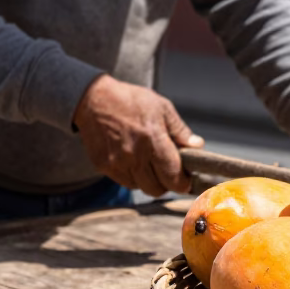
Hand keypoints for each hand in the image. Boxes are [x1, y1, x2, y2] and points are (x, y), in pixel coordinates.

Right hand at [73, 75, 204, 196]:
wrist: (93, 100)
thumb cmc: (130, 101)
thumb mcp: (161, 107)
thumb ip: (180, 130)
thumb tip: (197, 146)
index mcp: (152, 138)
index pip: (172, 176)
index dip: (182, 183)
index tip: (186, 181)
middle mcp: (134, 155)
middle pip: (156, 189)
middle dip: (166, 184)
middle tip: (168, 173)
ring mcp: (117, 163)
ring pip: (140, 187)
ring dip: (148, 181)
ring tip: (149, 163)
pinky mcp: (104, 166)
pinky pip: (125, 182)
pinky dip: (133, 176)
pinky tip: (133, 160)